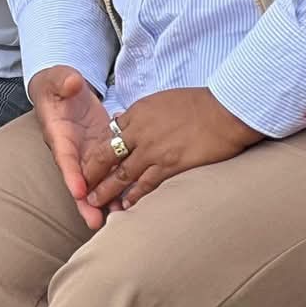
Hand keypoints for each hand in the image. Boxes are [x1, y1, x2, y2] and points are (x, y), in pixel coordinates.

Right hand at [30, 66, 113, 231]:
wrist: (65, 87)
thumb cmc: (58, 84)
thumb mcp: (58, 79)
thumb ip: (64, 81)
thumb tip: (72, 83)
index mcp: (58, 134)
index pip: (64, 157)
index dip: (71, 175)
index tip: (79, 191)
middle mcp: (72, 150)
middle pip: (78, 180)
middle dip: (86, 203)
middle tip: (95, 222)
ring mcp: (88, 153)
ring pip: (96, 182)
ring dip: (105, 200)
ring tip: (118, 219)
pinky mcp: (103, 150)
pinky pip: (110, 173)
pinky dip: (118, 187)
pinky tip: (130, 203)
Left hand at [84, 86, 261, 212]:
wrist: (225, 110)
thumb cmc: (199, 104)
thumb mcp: (161, 100)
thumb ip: (140, 113)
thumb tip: (123, 120)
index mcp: (137, 113)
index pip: (108, 135)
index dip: (96, 152)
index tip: (87, 165)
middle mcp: (139, 132)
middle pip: (107, 156)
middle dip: (91, 173)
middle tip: (81, 188)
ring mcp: (153, 150)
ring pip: (122, 174)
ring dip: (106, 190)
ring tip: (94, 203)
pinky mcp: (170, 165)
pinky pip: (146, 184)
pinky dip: (134, 196)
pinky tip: (126, 206)